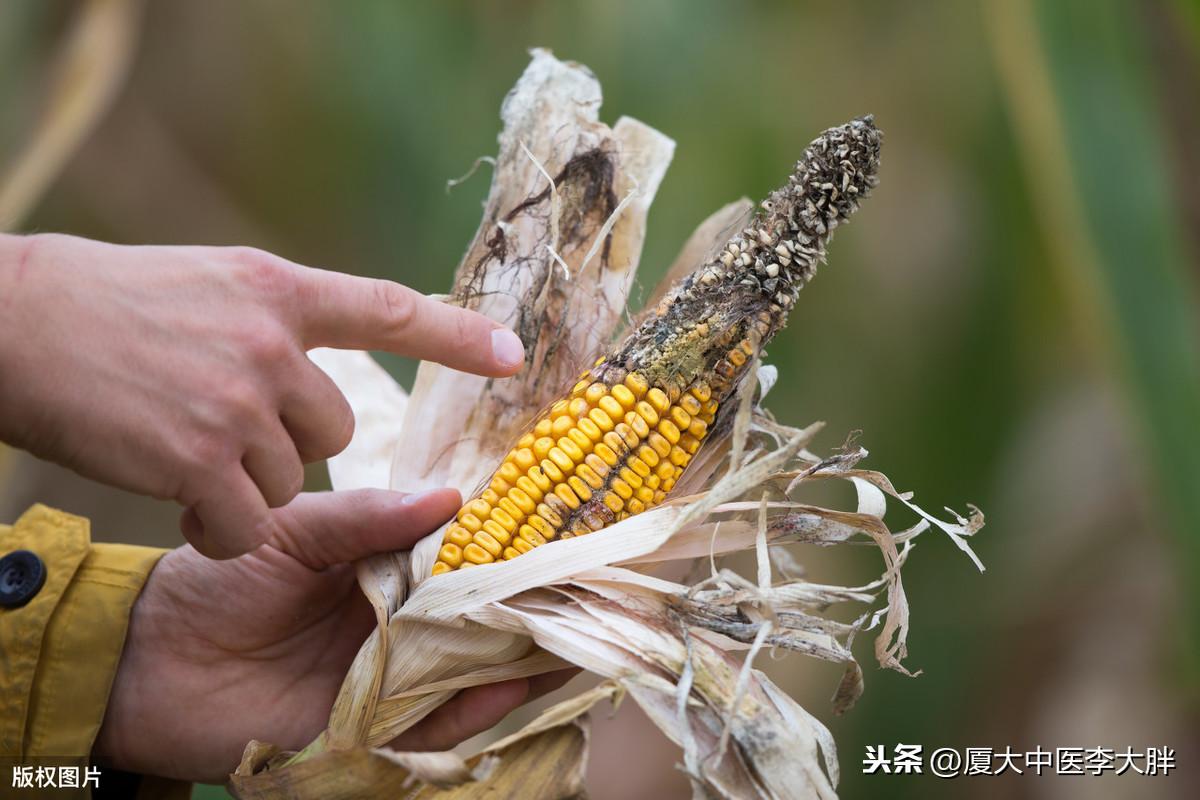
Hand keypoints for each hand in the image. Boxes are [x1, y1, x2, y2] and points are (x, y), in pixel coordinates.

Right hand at [0, 233, 525, 557]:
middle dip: (289, 443)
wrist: (10, 323)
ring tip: (179, 452)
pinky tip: (179, 505)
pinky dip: (220, 528)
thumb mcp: (207, 285)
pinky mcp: (200, 460)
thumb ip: (274, 320)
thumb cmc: (103, 304)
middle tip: (221, 429)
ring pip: (290, 478)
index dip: (456, 334)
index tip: (512, 355)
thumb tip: (317, 374)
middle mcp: (269, 342)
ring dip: (245, 483)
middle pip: (333, 429)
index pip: (387, 310)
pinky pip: (247, 521)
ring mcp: (237, 401)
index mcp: (276, 288)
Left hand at [93, 488, 572, 782]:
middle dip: (534, 602)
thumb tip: (452, 497)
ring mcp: (392, 676)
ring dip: (524, 655)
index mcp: (387, 567)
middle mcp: (402, 622)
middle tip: (590, 582)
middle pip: (482, 615)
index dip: (510, 544)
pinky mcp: (374, 727)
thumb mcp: (293, 531)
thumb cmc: (220, 580)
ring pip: (473, 668)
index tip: (562, 525)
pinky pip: (436, 722)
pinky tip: (513, 682)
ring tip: (574, 632)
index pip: (464, 556)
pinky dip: (477, 707)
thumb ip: (365, 518)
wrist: (151, 661)